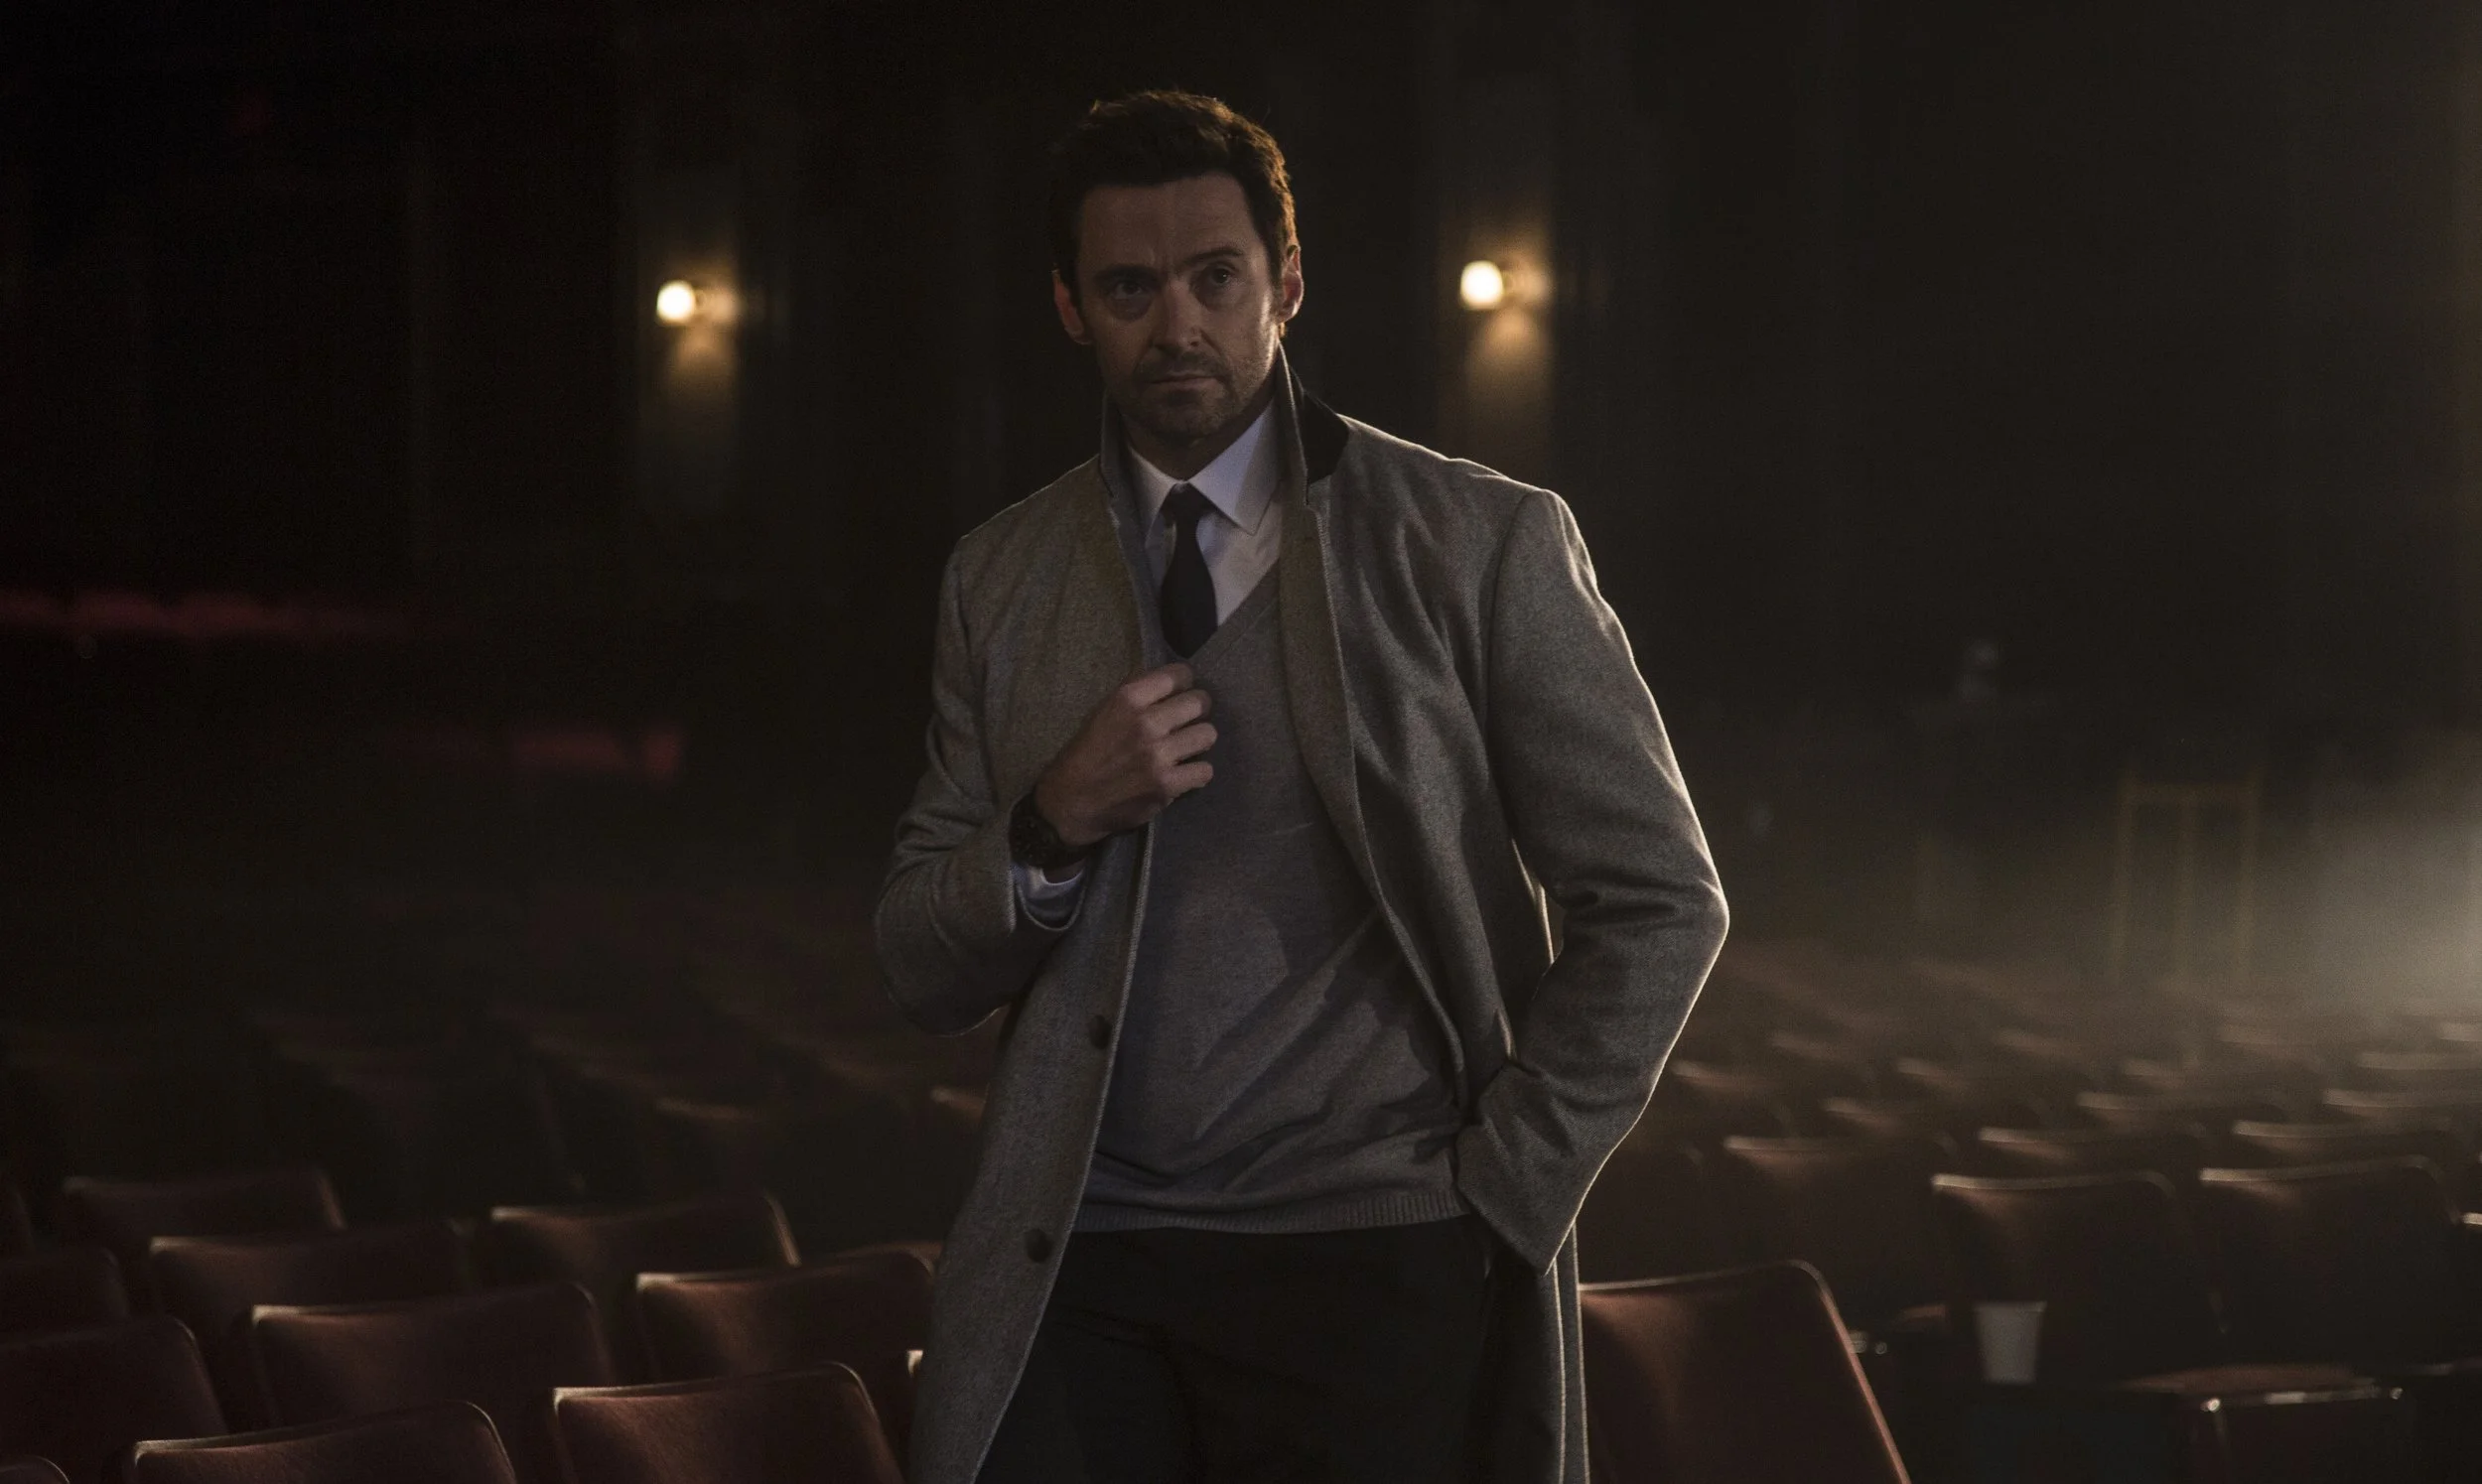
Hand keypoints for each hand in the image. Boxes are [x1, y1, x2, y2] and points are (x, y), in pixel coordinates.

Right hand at [1033, 663, 1215, 848]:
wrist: (1071, 801)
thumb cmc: (1086, 753)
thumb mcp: (1102, 712)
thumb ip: (1135, 695)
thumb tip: (1167, 679)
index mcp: (1127, 699)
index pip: (1178, 676)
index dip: (1185, 683)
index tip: (1181, 692)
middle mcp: (1146, 723)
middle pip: (1199, 703)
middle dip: (1197, 710)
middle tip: (1189, 721)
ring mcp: (1158, 755)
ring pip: (1208, 734)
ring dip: (1199, 741)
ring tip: (1187, 747)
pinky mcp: (1167, 785)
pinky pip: (1205, 770)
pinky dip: (1197, 773)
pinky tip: (1185, 774)